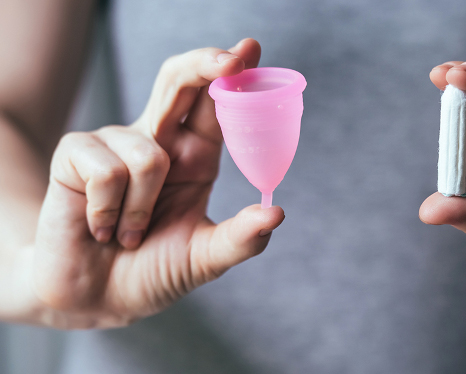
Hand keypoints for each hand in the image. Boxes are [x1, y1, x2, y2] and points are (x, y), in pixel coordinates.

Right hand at [27, 39, 284, 327]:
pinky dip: (109, 212)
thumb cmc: (152, 272)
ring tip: (130, 235)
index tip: (250, 50)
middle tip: (232, 59)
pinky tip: (101, 229)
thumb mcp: (204, 259)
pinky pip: (107, 171)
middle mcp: (159, 142)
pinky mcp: (75, 155)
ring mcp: (115, 144)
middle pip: (179, 82)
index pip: (216, 105)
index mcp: (195, 157)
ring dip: (143, 211)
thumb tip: (276, 212)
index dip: (232, 73)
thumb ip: (241, 239)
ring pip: (149, 155)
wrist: (96, 300)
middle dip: (204, 65)